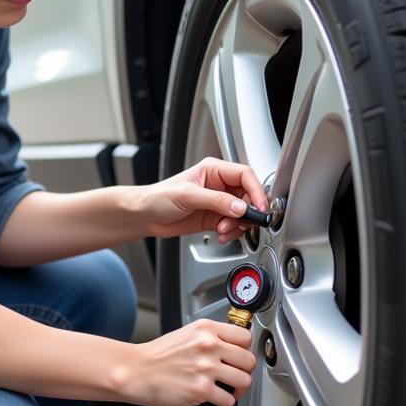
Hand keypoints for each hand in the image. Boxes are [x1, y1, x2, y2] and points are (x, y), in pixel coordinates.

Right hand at [114, 319, 256, 405]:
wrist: (136, 371)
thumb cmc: (158, 356)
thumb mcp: (186, 334)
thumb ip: (210, 338)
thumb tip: (232, 349)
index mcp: (206, 329)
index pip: (245, 337)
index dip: (245, 350)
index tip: (239, 357)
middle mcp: (208, 345)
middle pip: (248, 360)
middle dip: (243, 371)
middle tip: (234, 376)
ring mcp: (206, 368)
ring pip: (244, 381)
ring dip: (237, 389)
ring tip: (226, 389)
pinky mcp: (201, 389)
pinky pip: (228, 400)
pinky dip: (223, 403)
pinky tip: (212, 399)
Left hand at [138, 156, 268, 241]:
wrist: (145, 216)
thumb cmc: (159, 197)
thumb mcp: (188, 195)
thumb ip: (217, 201)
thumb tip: (240, 207)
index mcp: (214, 170)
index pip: (245, 175)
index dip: (256, 190)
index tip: (260, 206)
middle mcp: (219, 185)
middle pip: (248, 196)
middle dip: (246, 212)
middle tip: (239, 222)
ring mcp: (218, 203)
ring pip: (243, 213)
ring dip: (237, 225)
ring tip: (223, 230)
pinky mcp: (215, 218)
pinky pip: (233, 225)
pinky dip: (231, 232)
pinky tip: (220, 234)